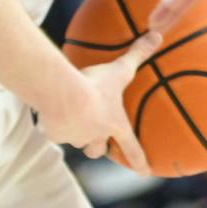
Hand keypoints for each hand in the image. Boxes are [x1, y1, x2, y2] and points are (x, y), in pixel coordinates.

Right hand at [37, 30, 162, 169]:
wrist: (64, 94)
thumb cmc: (96, 84)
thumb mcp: (120, 68)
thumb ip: (139, 53)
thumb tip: (158, 35)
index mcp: (114, 125)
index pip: (132, 148)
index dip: (139, 161)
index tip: (145, 172)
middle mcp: (95, 136)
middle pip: (97, 150)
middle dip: (98, 147)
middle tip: (94, 138)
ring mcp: (74, 137)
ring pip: (76, 141)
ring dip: (75, 134)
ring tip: (69, 120)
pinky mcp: (54, 134)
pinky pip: (53, 132)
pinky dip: (52, 125)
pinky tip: (48, 112)